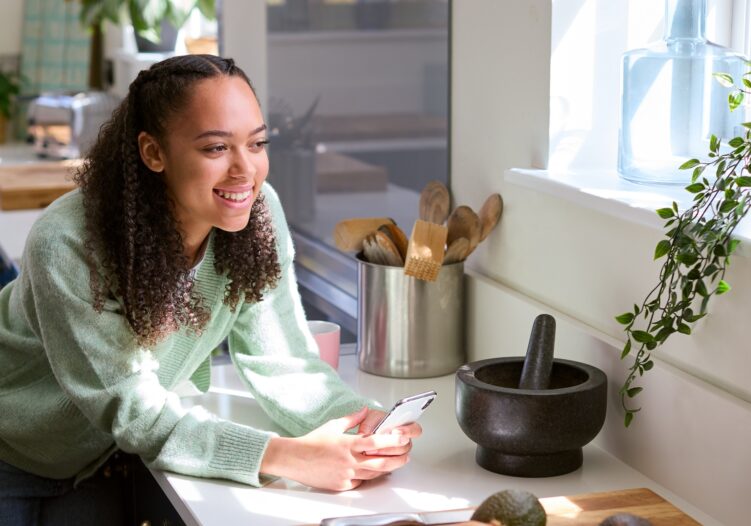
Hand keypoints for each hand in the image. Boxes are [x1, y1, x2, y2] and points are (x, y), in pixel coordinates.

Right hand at [260, 407, 411, 490]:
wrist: (294, 459)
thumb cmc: (312, 442)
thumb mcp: (333, 425)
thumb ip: (352, 418)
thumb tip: (364, 410)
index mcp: (348, 444)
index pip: (376, 443)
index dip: (393, 441)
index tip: (403, 438)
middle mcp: (349, 461)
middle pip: (381, 462)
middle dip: (398, 460)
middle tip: (406, 456)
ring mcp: (346, 475)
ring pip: (373, 474)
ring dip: (386, 469)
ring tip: (395, 463)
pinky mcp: (341, 485)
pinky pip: (360, 482)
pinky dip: (368, 477)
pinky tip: (374, 472)